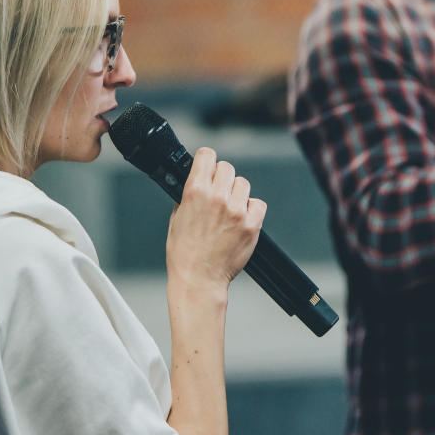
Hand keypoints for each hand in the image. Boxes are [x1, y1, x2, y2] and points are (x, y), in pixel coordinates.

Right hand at [166, 148, 266, 292]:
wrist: (198, 279)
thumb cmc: (184, 253)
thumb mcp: (176, 218)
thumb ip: (187, 195)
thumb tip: (195, 180)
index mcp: (195, 192)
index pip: (207, 155)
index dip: (207, 160)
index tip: (208, 166)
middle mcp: (217, 198)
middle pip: (227, 168)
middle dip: (222, 178)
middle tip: (218, 193)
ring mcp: (236, 211)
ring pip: (243, 184)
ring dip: (237, 193)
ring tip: (229, 209)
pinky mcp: (251, 225)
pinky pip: (258, 204)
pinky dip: (252, 209)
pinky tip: (241, 218)